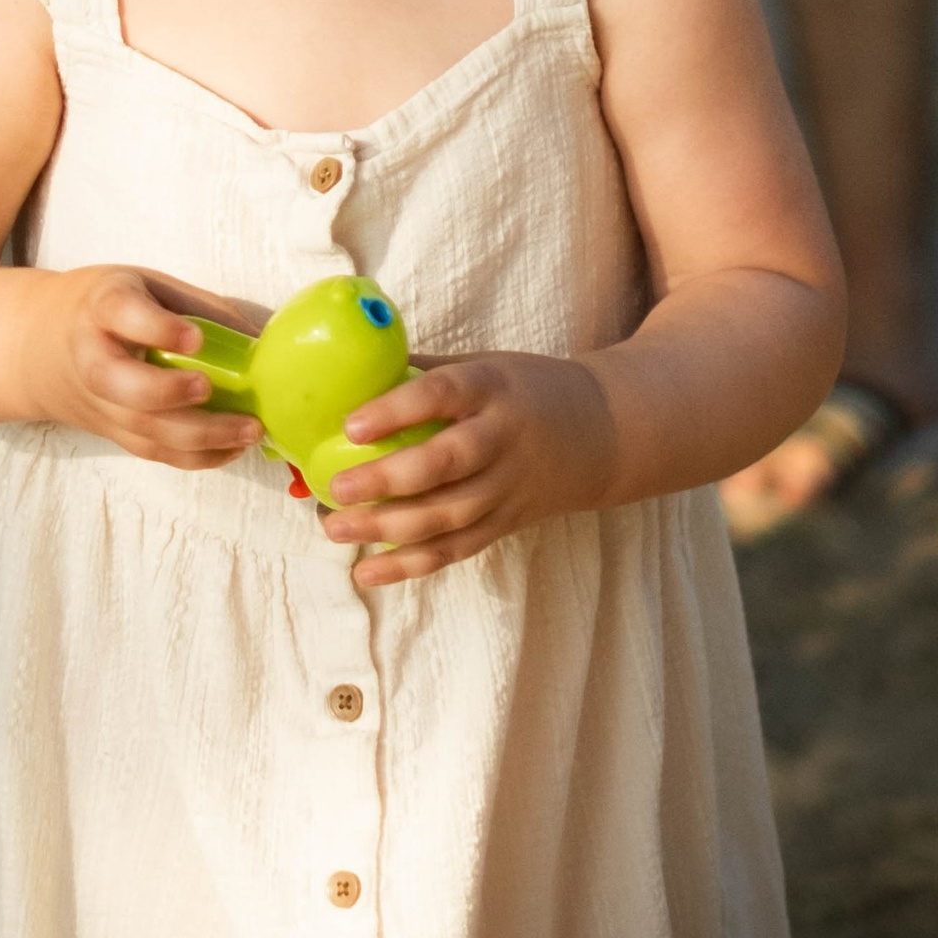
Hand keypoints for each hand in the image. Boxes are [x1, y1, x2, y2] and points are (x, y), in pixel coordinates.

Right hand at [22, 270, 264, 472]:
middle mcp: (92, 357)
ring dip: (199, 437)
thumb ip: (195, 305)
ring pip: (142, 429)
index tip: (196, 338)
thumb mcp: (144, 284)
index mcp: (102, 306)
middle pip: (121, 384)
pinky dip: (196, 457)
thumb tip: (260, 338)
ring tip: (248, 430)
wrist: (40, 346)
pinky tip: (233, 449)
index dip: (158, 328)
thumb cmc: (107, 306)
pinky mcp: (113, 433)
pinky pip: (153, 452)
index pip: (122, 314)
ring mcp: (100, 402)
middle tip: (210, 388)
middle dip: (167, 392)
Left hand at [320, 350, 616, 583]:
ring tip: (336, 528)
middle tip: (337, 489)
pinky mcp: (505, 525)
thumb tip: (354, 371)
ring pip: (447, 517)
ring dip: (389, 530)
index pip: (444, 394)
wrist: (600, 434)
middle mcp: (502, 439)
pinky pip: (455, 550)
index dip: (398, 410)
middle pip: (445, 465)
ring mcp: (506, 488)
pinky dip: (410, 566)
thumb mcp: (485, 365)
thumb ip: (426, 372)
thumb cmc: (524, 390)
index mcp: (492, 388)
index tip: (352, 425)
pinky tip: (367, 572)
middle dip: (387, 481)